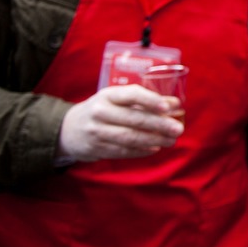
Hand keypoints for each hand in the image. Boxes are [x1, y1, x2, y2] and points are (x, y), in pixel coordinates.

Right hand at [58, 84, 184, 162]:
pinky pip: (123, 151)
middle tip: (178, 129)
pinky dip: (141, 150)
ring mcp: (97, 131)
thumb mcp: (118, 99)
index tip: (169, 107)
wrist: (69, 129)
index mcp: (108, 95)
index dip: (151, 100)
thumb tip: (175, 104)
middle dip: (159, 125)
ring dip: (154, 140)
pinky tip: (155, 148)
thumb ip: (146, 100)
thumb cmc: (103, 110)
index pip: (131, 95)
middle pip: (134, 119)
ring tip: (171, 140)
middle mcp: (100, 112)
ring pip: (130, 138)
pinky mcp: (97, 148)